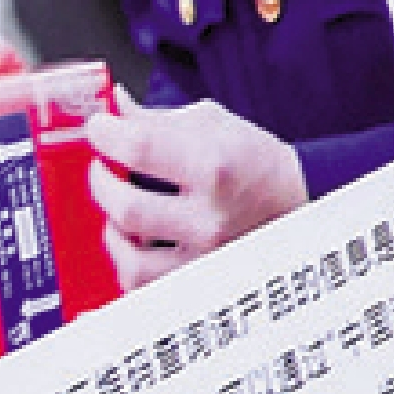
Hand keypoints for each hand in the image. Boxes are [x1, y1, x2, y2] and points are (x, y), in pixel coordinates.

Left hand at [83, 90, 309, 265]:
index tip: (100, 127)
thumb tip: (112, 108)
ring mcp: (203, 256)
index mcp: (215, 167)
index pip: (139, 148)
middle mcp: (210, 217)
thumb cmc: (252, 162)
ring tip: (119, 208)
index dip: (106, 134)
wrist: (293, 204)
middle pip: (127, 206)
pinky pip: (141, 285)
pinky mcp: (197, 281)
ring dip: (112, 227)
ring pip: (129, 258)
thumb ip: (154, 119)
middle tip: (105, 167)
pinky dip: (126, 260)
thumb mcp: (211, 124)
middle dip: (102, 181)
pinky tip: (132, 239)